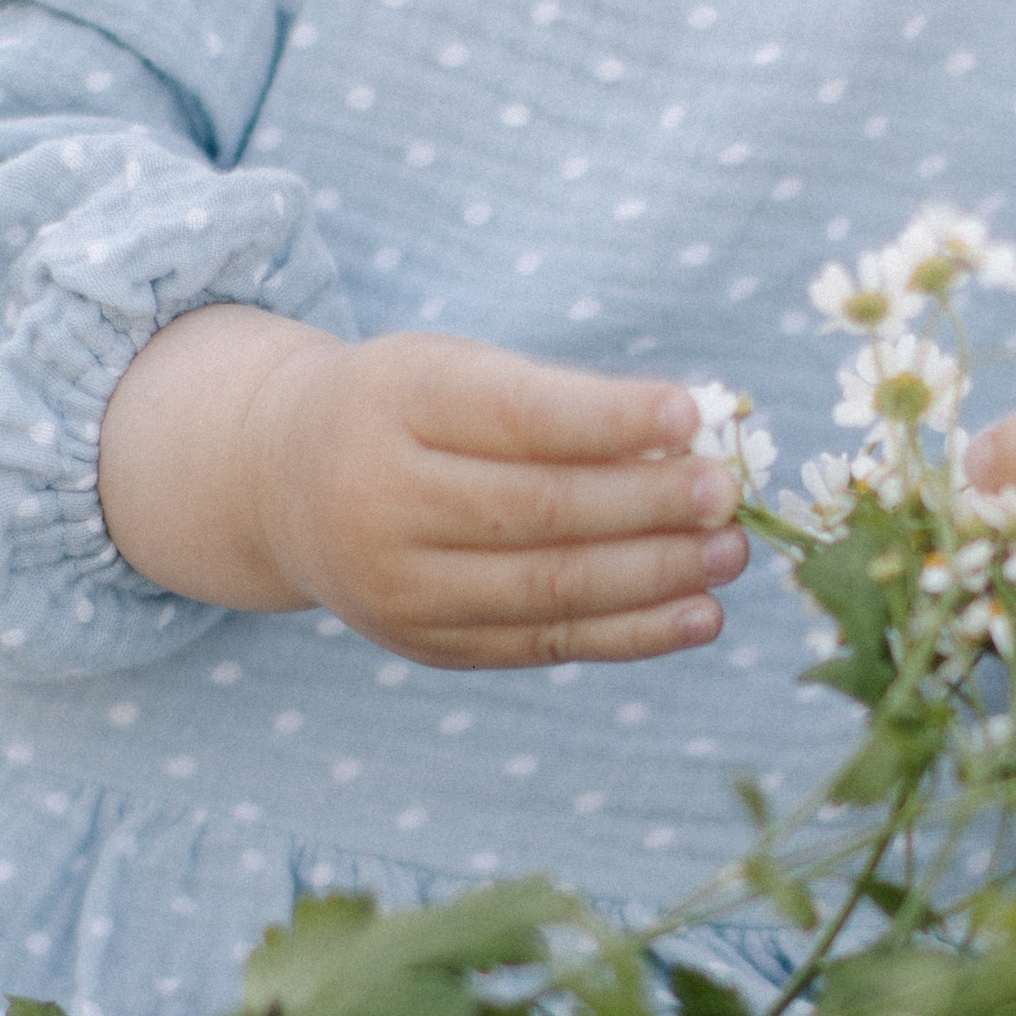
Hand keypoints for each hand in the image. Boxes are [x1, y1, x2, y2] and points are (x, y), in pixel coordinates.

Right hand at [98, 306, 749, 669]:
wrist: (284, 484)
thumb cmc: (407, 409)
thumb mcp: (456, 371)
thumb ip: (561, 401)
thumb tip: (694, 441)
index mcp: (395, 403)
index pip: (516, 417)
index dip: (607, 420)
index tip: (691, 414)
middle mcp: (382, 500)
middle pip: (538, 508)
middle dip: (649, 504)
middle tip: (727, 493)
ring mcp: (400, 585)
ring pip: (548, 586)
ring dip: (656, 574)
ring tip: (730, 553)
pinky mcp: (429, 644)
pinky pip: (545, 642)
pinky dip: (633, 634)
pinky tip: (700, 615)